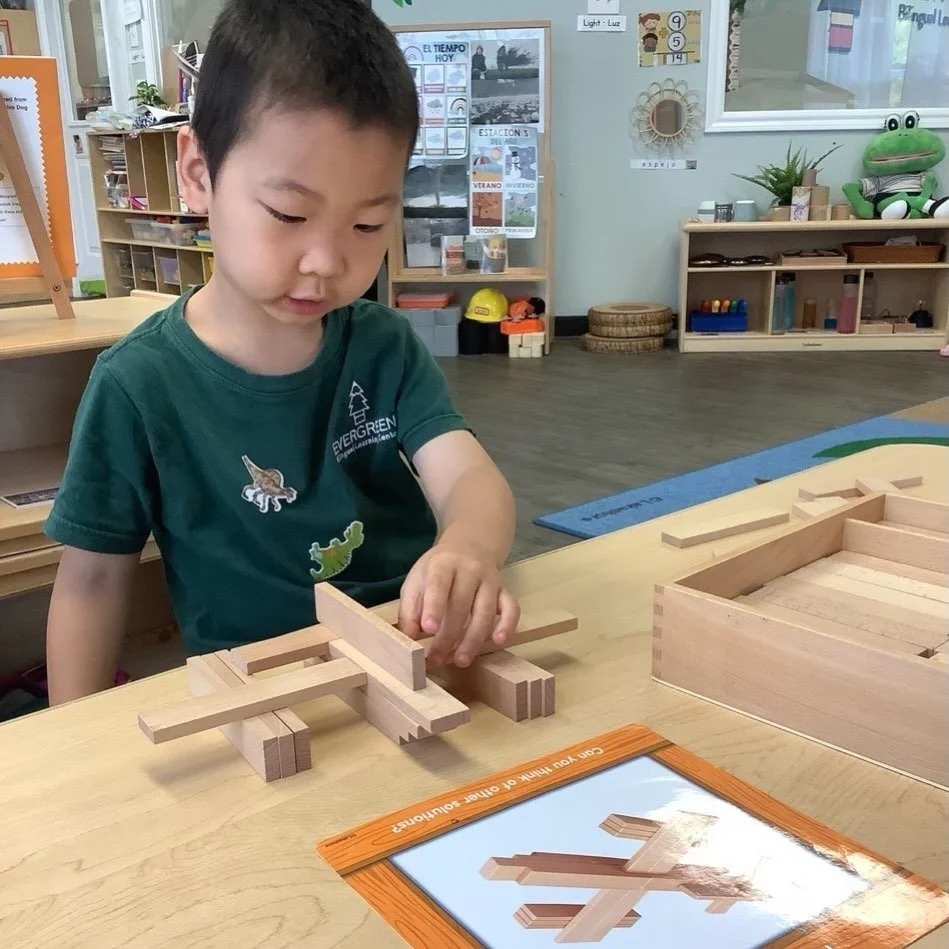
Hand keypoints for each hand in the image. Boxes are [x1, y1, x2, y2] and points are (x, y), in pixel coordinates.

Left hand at [398, 542, 519, 667]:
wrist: (469, 547)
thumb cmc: (436, 570)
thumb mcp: (416, 581)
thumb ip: (410, 608)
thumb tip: (408, 637)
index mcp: (443, 564)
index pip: (439, 584)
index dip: (434, 606)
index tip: (427, 629)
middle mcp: (470, 569)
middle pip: (461, 603)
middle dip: (449, 635)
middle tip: (437, 659)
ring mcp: (490, 580)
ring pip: (486, 609)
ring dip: (474, 638)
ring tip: (461, 660)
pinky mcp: (505, 590)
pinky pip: (512, 608)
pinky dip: (508, 625)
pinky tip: (498, 641)